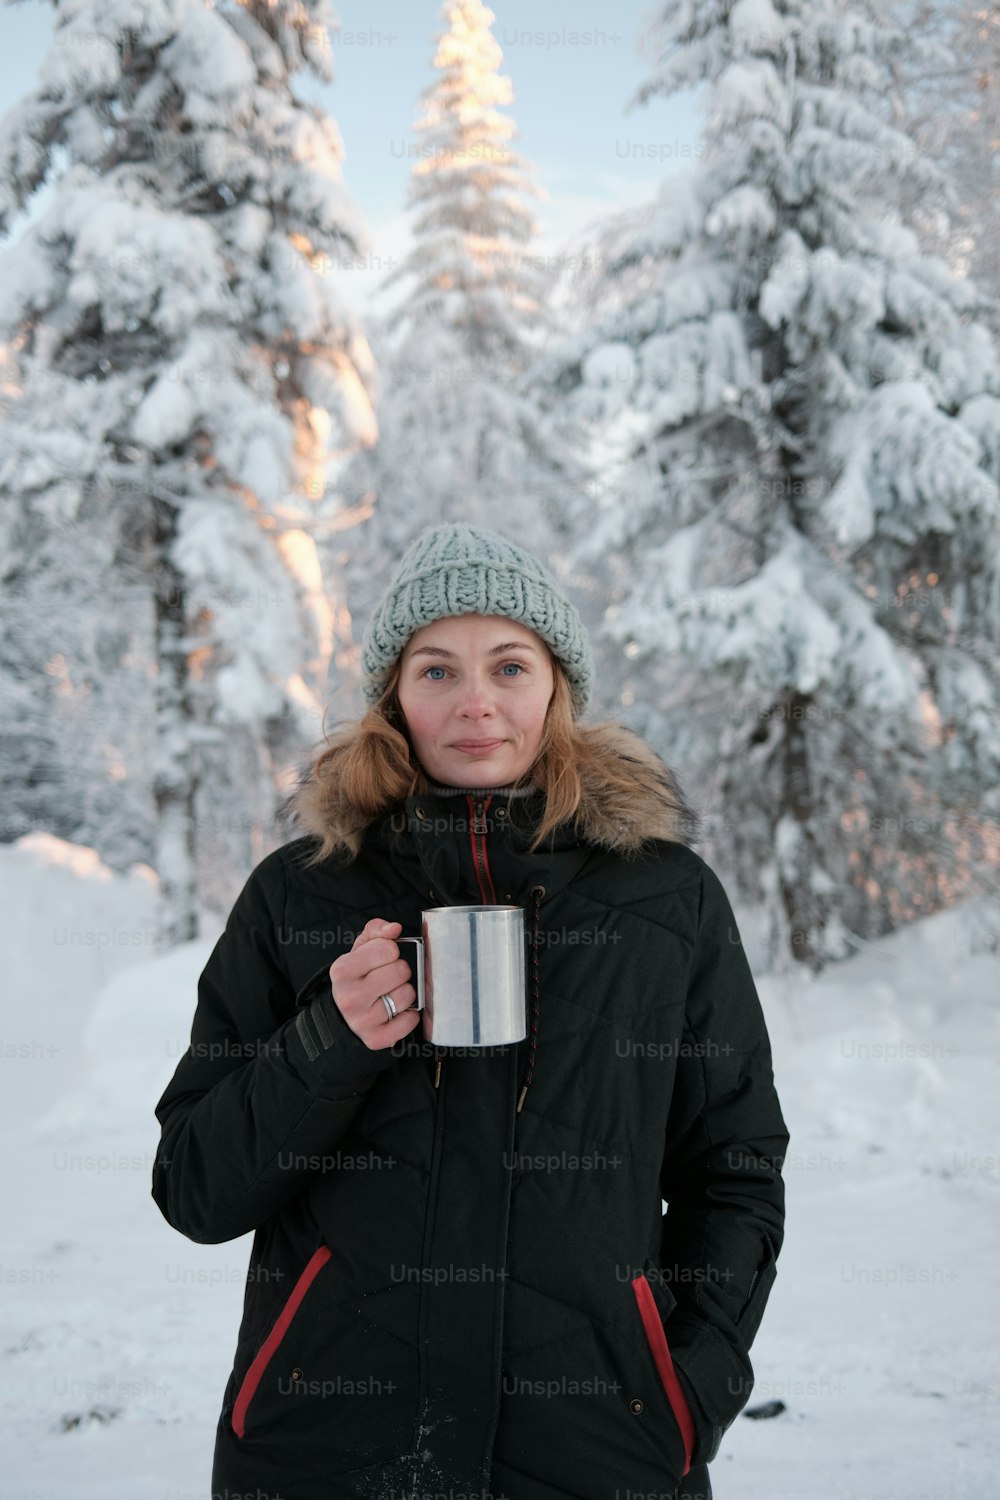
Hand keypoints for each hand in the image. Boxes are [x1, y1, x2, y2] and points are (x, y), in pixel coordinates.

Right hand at [328, 919, 421, 1051]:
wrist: (341, 1016)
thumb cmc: (356, 978)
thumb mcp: (359, 950)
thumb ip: (377, 931)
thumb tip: (395, 928)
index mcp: (343, 970)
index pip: (387, 948)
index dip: (390, 950)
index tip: (382, 958)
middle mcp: (349, 996)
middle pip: (401, 970)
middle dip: (400, 971)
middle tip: (388, 977)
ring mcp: (362, 1021)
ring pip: (408, 995)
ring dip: (405, 992)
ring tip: (390, 994)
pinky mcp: (376, 1039)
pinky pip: (410, 1020)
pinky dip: (409, 1015)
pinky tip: (396, 1012)